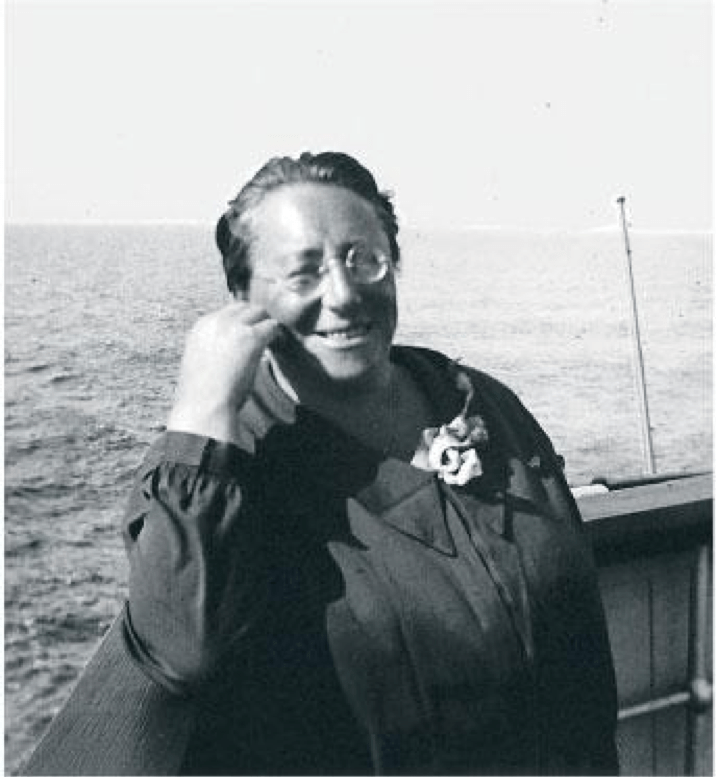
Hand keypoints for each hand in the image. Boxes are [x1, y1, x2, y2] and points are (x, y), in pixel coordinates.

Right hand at [167, 302, 281, 444]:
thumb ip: (213, 349)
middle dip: (255, 319)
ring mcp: (234, 328)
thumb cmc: (201, 394)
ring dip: (265, 325)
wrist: (203, 405)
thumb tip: (230, 351)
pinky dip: (276, 335)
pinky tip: (276, 346)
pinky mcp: (251, 338)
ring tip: (270, 341)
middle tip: (263, 336)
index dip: (241, 323)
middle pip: (244, 307)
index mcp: (202, 327)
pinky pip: (271, 326)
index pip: (227, 312)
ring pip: (259, 312)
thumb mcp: (200, 361)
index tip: (248, 334)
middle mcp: (217, 322)